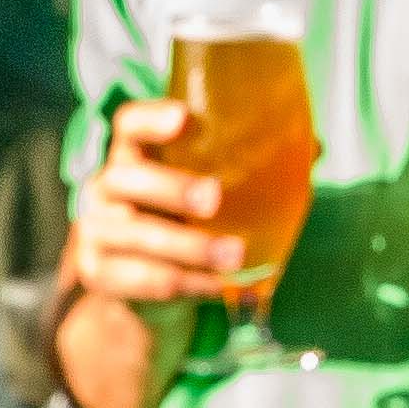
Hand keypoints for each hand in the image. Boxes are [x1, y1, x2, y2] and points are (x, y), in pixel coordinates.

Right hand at [63, 97, 252, 306]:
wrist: (139, 289)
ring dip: (190, 246)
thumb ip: (246, 168)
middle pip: (128, 178)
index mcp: (133, 155)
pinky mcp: (99, 274)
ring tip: (236, 255)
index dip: (152, 119)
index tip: (184, 118)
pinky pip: (145, 279)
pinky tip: (222, 287)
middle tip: (214, 199)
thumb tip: (313, 147)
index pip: (129, 124)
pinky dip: (190, 283)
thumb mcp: (205, 192)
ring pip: (138, 235)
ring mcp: (95, 231)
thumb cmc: (182, 222)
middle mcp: (105, 187)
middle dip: (172, 188)